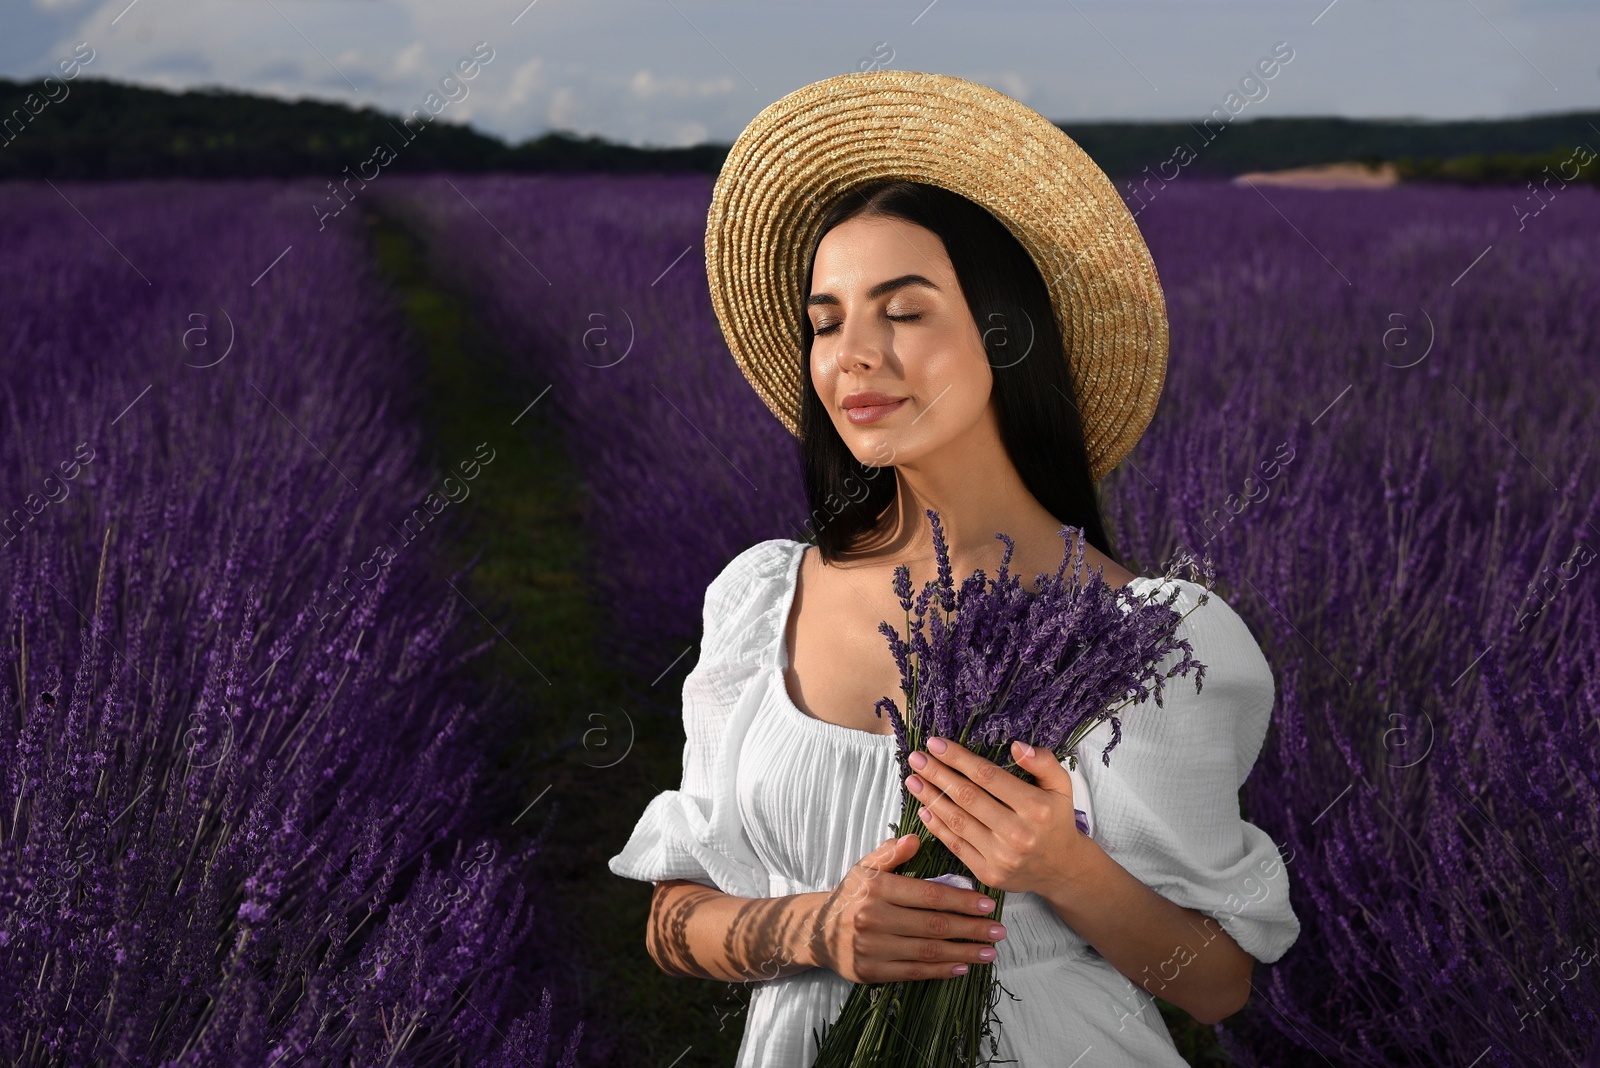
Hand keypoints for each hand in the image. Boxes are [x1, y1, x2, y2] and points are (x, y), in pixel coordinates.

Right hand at [805, 833, 1008, 983]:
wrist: (816, 931)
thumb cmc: (850, 895)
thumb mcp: (865, 868)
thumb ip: (891, 854)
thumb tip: (915, 839)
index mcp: (877, 889)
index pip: (929, 895)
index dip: (962, 900)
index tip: (989, 904)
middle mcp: (873, 918)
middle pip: (933, 925)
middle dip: (971, 928)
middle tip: (999, 930)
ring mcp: (872, 948)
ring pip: (927, 951)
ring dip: (963, 953)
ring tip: (989, 951)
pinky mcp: (871, 971)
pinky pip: (913, 972)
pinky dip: (941, 970)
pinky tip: (962, 967)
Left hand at [905, 737, 1094, 897]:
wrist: (1062, 869)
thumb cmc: (1056, 820)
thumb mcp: (1062, 787)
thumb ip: (1044, 763)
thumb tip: (1017, 746)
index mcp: (1035, 808)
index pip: (987, 776)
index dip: (958, 758)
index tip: (935, 743)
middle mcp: (1018, 833)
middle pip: (967, 797)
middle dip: (937, 774)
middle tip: (916, 758)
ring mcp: (1001, 857)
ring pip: (957, 821)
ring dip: (930, 798)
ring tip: (913, 779)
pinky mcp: (988, 873)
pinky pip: (955, 846)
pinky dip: (936, 826)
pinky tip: (923, 808)